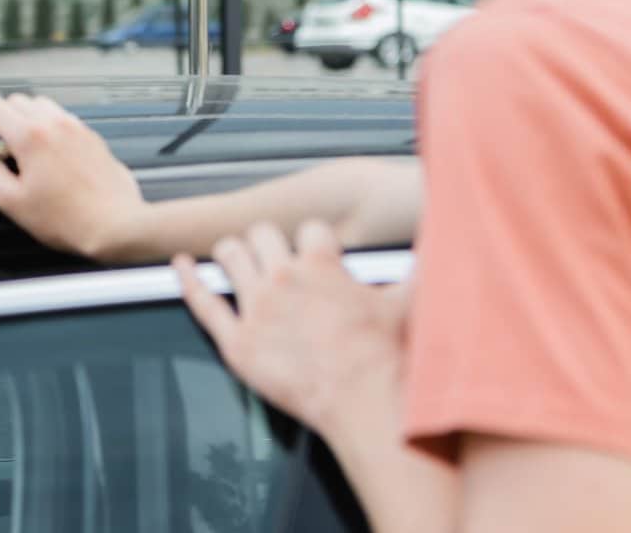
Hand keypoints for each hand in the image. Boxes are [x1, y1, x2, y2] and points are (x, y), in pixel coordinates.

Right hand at [0, 93, 149, 260]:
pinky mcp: (91, 136)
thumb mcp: (11, 202)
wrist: (114, 225)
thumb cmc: (66, 219)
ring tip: (31, 157)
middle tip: (7, 155)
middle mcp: (54, 123)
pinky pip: (62, 120)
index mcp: (31, 136)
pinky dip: (50, 131)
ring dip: (28, 123)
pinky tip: (53, 161)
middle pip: (15, 101)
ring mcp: (76, 127)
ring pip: (40, 106)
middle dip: (4, 123)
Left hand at [175, 221, 407, 434]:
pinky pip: (202, 302)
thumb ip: (422, 266)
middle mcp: (283, 277)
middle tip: (273, 257)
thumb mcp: (410, 300)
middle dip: (268, 242)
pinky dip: (188, 280)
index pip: (309, 228)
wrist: (365, 401)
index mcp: (321, 263)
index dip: (314, 242)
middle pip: (262, 234)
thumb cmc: (386, 356)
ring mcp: (255, 308)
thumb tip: (448, 241)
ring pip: (230, 255)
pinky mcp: (236, 342)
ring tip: (235, 258)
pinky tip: (181, 266)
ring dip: (233, 253)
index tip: (317, 255)